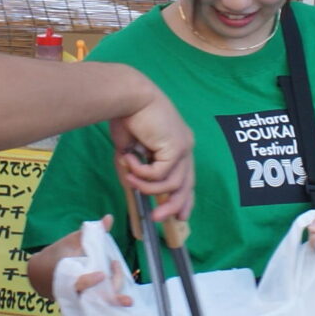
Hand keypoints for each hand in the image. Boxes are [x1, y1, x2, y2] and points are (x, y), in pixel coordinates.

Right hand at [66, 216, 134, 307]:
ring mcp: (79, 298)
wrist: (41, 273)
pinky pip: (98, 304)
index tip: (101, 274)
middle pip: (93, 298)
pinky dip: (109, 301)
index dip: (89, 281)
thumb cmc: (58, 255)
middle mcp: (74, 291)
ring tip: (128, 300)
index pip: (78, 283)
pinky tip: (123, 298)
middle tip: (124, 293)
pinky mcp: (84, 301)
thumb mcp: (72, 241)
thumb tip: (109, 218)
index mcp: (67, 276)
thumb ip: (92, 232)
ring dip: (112, 302)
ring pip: (97, 303)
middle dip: (110, 298)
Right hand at [110, 87, 194, 227]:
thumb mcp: (132, 151)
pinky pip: (160, 174)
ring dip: (146, 185)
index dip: (184, 199)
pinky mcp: (177, 147)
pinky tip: (130, 159)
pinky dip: (142, 172)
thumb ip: (137, 170)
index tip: (180, 217)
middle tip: (156, 218)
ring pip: (171, 184)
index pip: (187, 178)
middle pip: (186, 186)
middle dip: (172, 206)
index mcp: (177, 146)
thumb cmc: (127, 118)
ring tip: (129, 176)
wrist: (128, 97)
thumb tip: (134, 188)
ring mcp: (184, 147)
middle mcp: (185, 147)